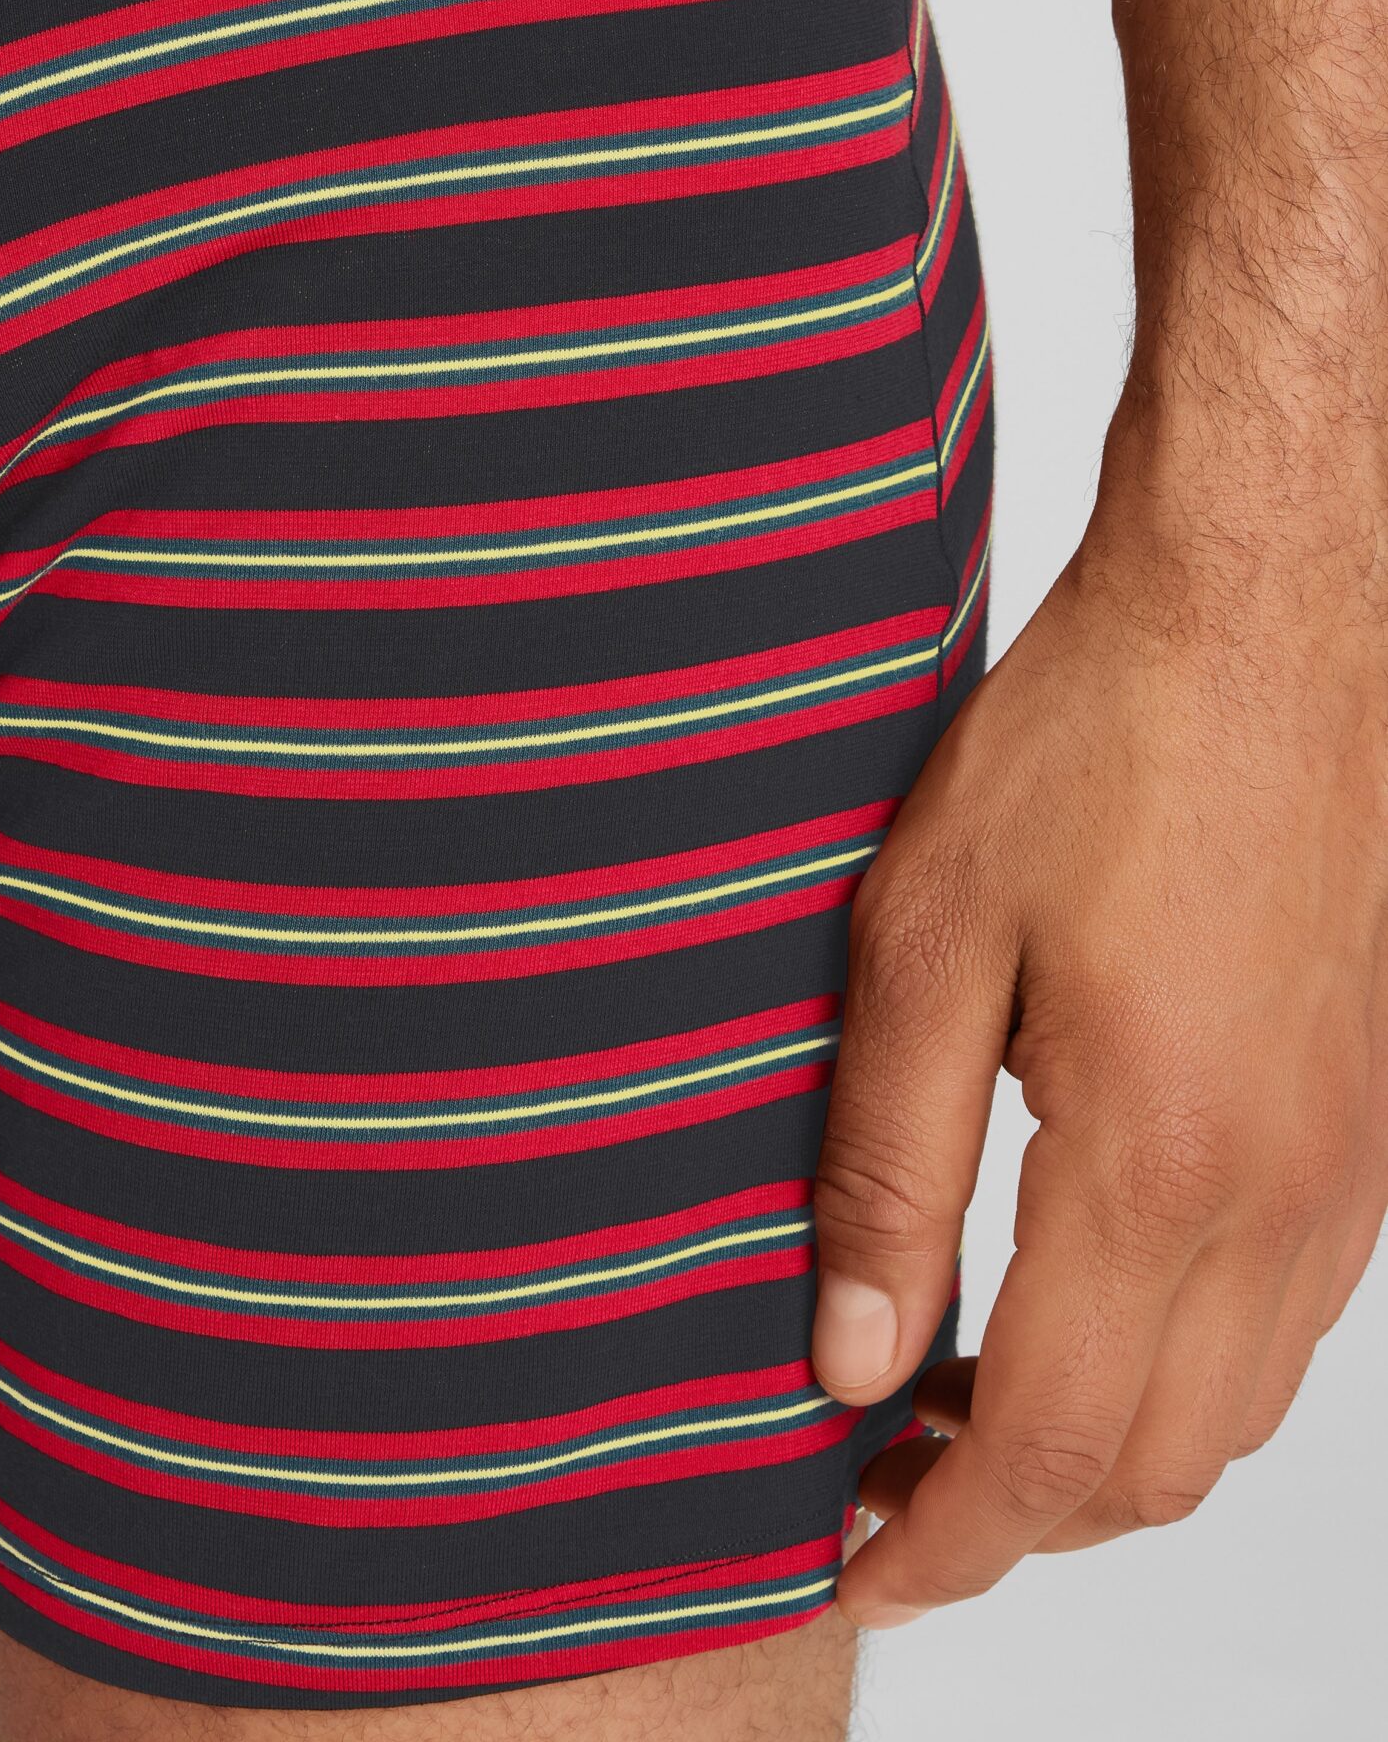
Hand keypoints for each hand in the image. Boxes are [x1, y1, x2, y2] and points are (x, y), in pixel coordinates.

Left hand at [809, 420, 1387, 1628]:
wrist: (1264, 619)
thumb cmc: (1095, 745)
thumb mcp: (923, 938)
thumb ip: (883, 1165)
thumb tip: (847, 1359)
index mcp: (1161, 1163)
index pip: (1044, 1449)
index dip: (942, 1541)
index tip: (856, 1564)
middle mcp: (1284, 1199)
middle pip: (1149, 1468)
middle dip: (1011, 1519)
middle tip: (877, 1483)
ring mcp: (1345, 1171)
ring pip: (1228, 1414)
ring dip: (1097, 1454)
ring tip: (955, 1405)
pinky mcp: (1363, 1126)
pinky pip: (1285, 1325)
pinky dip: (1178, 1374)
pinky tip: (1078, 1307)